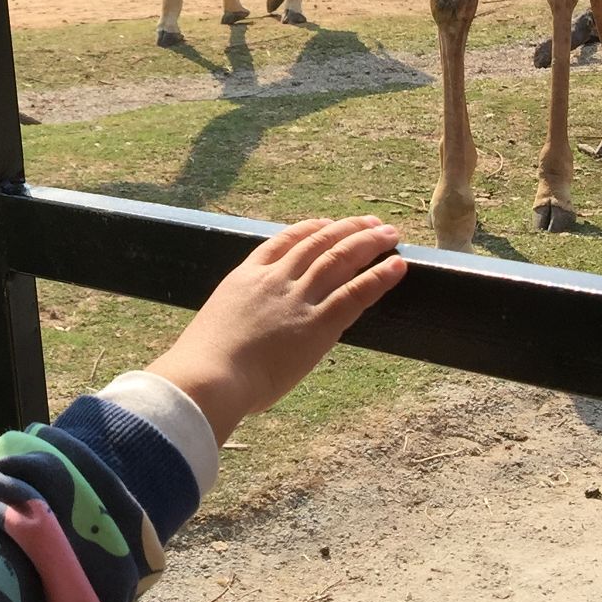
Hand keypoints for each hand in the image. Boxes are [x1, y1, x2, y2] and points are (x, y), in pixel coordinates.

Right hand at [147, 217, 405, 444]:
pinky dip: (379, 276)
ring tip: (390, 234)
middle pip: (316, 242)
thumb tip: (246, 337)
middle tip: (371, 222)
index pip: (282, 241)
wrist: (208, 378)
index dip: (309, 229)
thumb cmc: (203, 368)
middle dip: (346, 229)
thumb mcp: (216, 328)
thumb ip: (238, 323)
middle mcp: (273, 281)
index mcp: (245, 278)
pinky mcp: (317, 326)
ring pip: (339, 259)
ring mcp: (296, 300)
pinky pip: (355, 293)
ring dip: (367, 242)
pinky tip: (398, 266)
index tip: (326, 223)